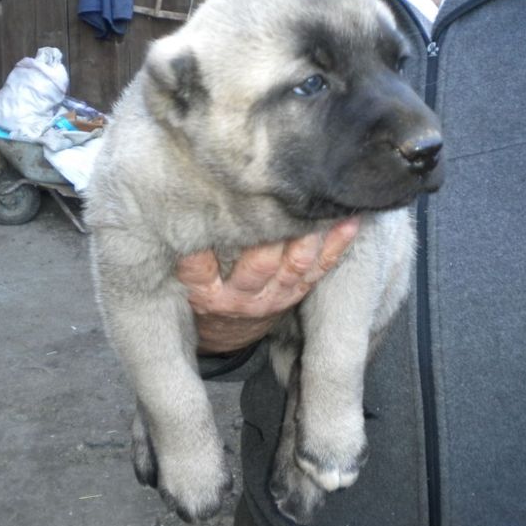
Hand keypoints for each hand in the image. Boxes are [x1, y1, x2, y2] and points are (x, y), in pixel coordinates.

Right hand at [177, 217, 360, 354]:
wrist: (228, 330)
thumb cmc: (203, 289)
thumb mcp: (183, 280)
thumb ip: (186, 250)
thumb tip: (174, 202)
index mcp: (205, 295)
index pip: (199, 268)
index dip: (203, 246)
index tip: (208, 210)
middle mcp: (240, 299)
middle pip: (258, 265)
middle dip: (271, 232)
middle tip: (278, 195)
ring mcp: (274, 298)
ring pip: (295, 266)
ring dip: (309, 236)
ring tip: (320, 205)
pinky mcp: (297, 293)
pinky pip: (321, 269)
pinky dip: (337, 244)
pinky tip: (350, 220)